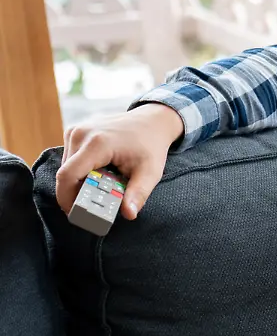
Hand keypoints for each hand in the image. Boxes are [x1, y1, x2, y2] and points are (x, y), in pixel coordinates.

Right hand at [56, 104, 183, 219]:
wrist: (152, 121)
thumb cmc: (151, 146)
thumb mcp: (151, 172)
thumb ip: (138, 193)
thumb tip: (129, 214)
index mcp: (97, 143)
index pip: (68, 176)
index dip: (67, 198)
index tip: (75, 215)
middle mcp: (81, 134)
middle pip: (65, 174)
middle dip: (74, 194)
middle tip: (91, 207)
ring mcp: (75, 130)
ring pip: (65, 167)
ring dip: (77, 183)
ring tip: (98, 191)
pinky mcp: (74, 132)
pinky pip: (69, 159)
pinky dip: (79, 172)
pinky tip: (97, 176)